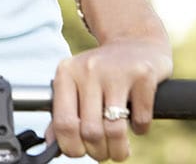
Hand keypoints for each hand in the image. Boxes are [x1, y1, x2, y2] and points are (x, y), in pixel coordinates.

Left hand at [49, 37, 173, 160]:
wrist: (136, 43)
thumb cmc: (103, 72)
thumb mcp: (77, 84)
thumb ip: (63, 112)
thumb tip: (51, 144)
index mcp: (66, 73)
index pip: (63, 123)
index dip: (71, 147)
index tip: (80, 152)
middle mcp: (88, 69)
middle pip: (90, 131)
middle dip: (98, 151)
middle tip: (103, 152)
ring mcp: (117, 71)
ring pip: (115, 129)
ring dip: (118, 149)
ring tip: (119, 150)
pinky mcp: (143, 75)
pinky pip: (141, 119)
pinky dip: (140, 130)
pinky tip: (136, 123)